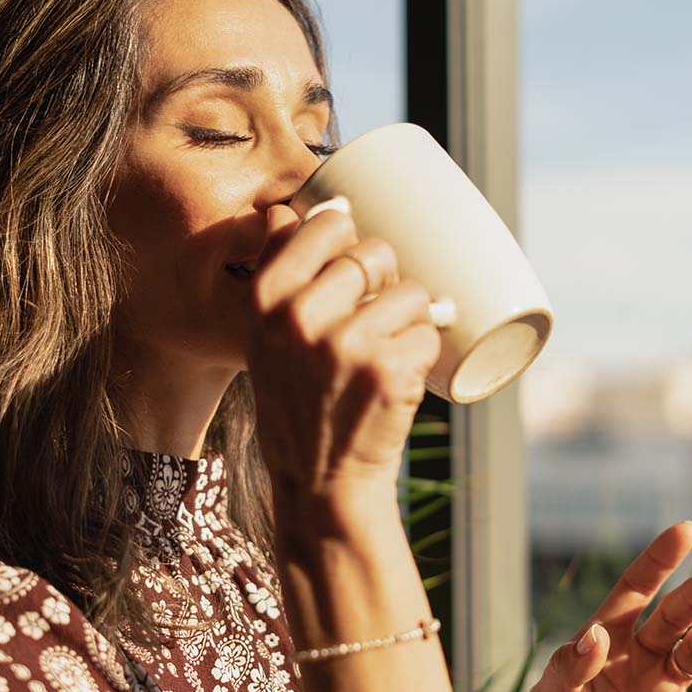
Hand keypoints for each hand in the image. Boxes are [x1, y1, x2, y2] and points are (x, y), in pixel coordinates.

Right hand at [244, 200, 441, 525]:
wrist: (320, 482)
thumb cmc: (296, 402)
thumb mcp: (262, 338)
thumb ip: (276, 276)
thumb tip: (287, 209)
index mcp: (264, 298)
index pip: (324, 223)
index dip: (348, 239)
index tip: (350, 266)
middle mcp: (299, 315)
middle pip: (374, 252)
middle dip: (384, 282)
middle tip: (371, 321)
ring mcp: (344, 342)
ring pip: (410, 291)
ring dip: (409, 320)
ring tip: (383, 354)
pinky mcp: (387, 369)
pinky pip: (429, 331)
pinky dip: (424, 353)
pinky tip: (396, 380)